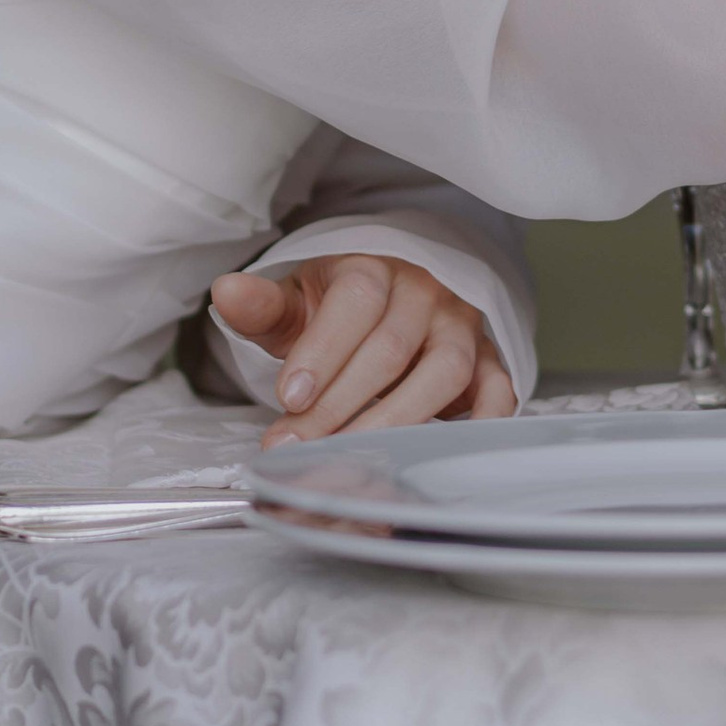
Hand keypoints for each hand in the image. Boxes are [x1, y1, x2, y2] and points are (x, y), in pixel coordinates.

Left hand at [209, 254, 516, 443]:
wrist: (398, 289)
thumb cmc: (340, 305)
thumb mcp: (298, 299)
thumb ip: (264, 305)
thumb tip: (227, 292)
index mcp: (375, 267)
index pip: (356, 303)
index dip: (323, 352)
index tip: (289, 398)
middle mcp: (426, 293)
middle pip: (391, 348)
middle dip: (340, 405)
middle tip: (296, 446)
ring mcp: (462, 327)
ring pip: (443, 373)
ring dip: (395, 421)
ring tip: (350, 459)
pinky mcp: (489, 361)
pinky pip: (499, 390)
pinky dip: (481, 423)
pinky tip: (438, 454)